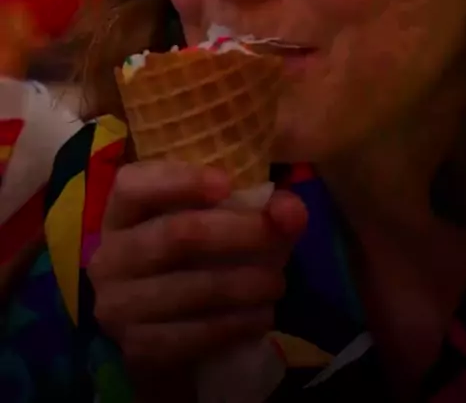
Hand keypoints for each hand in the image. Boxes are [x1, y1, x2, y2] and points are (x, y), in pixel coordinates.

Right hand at [89, 161, 306, 391]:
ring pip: (191, 288)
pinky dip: (236, 323)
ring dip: (244, 284)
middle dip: (236, 233)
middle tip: (277, 235)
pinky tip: (262, 315)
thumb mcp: (213, 217)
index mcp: (121, 210)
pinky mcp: (138, 349)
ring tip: (277, 282)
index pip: (133, 184)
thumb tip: (291, 211)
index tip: (227, 183)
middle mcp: (109, 256)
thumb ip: (256, 205)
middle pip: (175, 235)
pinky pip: (194, 335)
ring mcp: (118, 306)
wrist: (162, 326)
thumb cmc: (190, 253)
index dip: (180, 181)